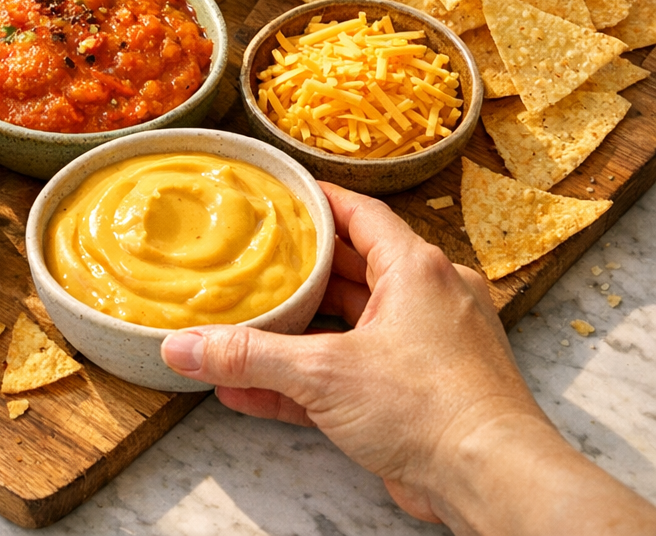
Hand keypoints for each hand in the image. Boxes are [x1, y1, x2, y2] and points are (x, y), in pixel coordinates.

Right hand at [160, 181, 655, 534]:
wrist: (493, 481)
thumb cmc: (435, 408)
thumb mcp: (324, 372)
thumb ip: (249, 357)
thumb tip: (184, 347)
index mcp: (417, 271)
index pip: (360, 214)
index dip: (316, 201)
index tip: (279, 194)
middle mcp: (427, 301)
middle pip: (349, 270)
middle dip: (296, 271)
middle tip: (250, 258)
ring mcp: (425, 350)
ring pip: (347, 328)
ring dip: (295, 333)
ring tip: (242, 326)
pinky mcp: (417, 396)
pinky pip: (350, 375)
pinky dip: (305, 381)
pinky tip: (252, 392)